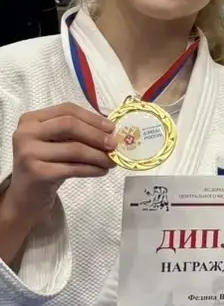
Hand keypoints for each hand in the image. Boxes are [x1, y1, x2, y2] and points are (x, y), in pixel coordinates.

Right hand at [4, 104, 114, 221]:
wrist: (27, 195)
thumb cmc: (46, 164)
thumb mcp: (56, 143)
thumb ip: (76, 133)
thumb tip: (111, 130)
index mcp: (31, 119)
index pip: (66, 110)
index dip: (92, 118)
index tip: (112, 127)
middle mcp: (26, 133)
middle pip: (69, 125)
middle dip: (96, 135)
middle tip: (115, 145)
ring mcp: (28, 153)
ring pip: (74, 149)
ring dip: (98, 155)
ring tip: (112, 161)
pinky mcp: (36, 172)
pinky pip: (72, 168)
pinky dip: (91, 169)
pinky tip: (102, 171)